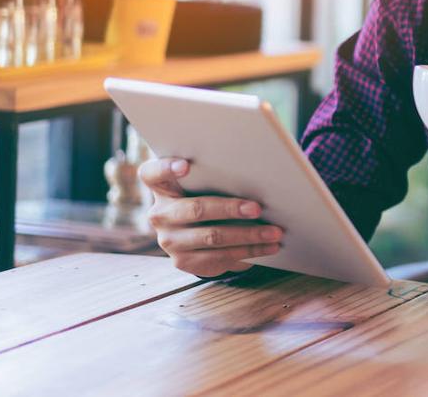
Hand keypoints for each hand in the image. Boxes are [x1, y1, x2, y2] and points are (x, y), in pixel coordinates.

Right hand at [138, 157, 283, 277]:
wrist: (195, 229)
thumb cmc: (207, 193)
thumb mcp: (204, 181)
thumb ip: (216, 173)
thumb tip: (260, 171)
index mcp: (162, 186)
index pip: (153, 173)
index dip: (167, 168)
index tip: (186, 166)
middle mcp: (159, 214)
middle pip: (196, 209)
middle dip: (230, 209)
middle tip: (257, 208)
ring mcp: (169, 240)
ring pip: (213, 237)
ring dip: (249, 235)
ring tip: (275, 232)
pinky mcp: (183, 261)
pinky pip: (220, 258)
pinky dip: (249, 252)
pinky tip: (269, 246)